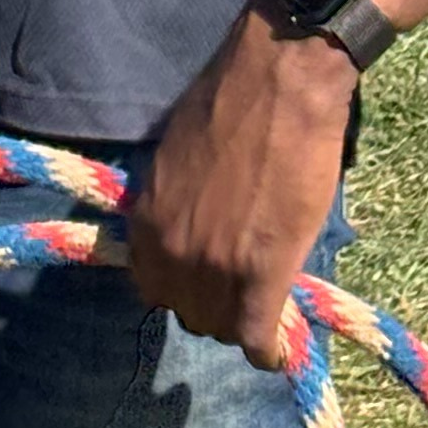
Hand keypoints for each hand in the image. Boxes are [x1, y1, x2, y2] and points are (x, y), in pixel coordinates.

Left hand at [128, 12, 354, 367]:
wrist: (279, 79)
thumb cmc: (231, 104)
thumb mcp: (177, 160)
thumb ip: (175, 208)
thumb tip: (188, 234)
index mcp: (147, 218)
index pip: (151, 287)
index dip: (182, 287)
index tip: (204, 279)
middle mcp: (171, 250)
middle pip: (190, 314)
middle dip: (215, 306)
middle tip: (242, 289)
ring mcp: (214, 266)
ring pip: (225, 329)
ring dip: (244, 322)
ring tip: (265, 303)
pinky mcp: (262, 274)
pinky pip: (257, 339)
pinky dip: (269, 347)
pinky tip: (280, 339)